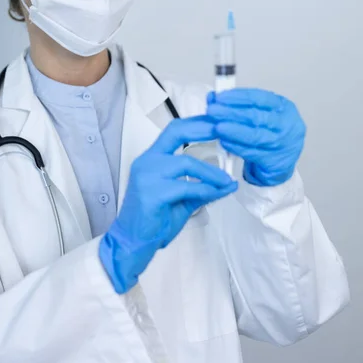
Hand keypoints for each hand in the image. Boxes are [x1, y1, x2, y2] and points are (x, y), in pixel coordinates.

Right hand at [99, 116, 237, 293]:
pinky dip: (205, 189)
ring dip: (211, 171)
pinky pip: (185, 186)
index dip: (197, 122)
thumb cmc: (155, 220)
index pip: (175, 130)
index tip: (217, 120)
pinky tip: (217, 192)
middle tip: (225, 130)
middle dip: (203, 128)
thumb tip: (229, 183)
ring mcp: (146, 175)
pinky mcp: (151, 193)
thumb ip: (202, 188)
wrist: (133, 242)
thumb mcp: (183, 199)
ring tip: (226, 180)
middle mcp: (147, 161)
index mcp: (152, 158)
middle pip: (176, 132)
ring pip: (185, 162)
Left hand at [207, 88, 305, 186]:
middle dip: (231, 113)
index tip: (220, 97)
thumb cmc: (271, 131)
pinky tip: (224, 142)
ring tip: (217, 127)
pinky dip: (236, 147)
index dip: (238, 97)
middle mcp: (286, 125)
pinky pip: (252, 153)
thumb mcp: (261, 112)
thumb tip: (212, 97)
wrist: (284, 159)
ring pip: (255, 136)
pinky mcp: (274, 161)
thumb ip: (239, 104)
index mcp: (284, 107)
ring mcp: (282, 144)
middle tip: (213, 111)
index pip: (260, 98)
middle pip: (257, 117)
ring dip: (233, 131)